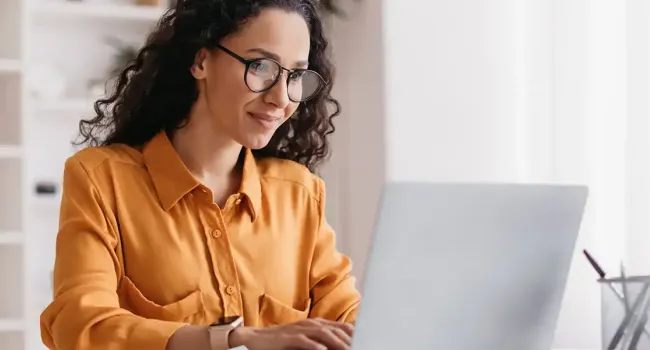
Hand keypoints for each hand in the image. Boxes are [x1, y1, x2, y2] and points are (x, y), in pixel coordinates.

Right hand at [228, 318, 353, 349]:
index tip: (364, 338)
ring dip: (336, 342)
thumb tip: (334, 345)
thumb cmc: (281, 341)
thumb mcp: (303, 338)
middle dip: (348, 338)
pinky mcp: (287, 338)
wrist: (255, 338)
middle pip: (333, 329)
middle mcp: (308, 324)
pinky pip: (303, 341)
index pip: (338, 327)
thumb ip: (319, 340)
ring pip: (322, 334)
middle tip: (361, 345)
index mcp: (314, 323)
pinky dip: (314, 345)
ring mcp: (298, 330)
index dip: (351, 333)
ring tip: (348, 349)